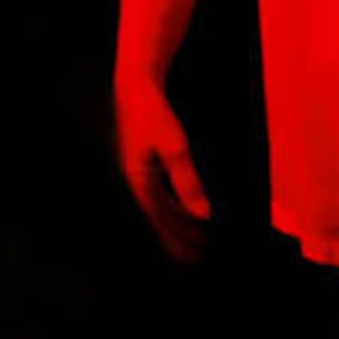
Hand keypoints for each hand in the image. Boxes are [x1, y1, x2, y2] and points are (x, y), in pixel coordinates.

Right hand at [114, 71, 212, 262]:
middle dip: (176, 234)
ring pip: (158, 202)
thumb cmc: (153, 112)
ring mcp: (139, 165)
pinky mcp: (144, 155)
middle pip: (158, 213)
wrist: (136, 82)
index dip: (177, 236)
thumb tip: (203, 214)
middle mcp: (137, 174)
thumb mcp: (175, 148)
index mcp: (139, 177)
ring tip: (193, 234)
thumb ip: (188, 182)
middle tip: (194, 256)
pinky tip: (182, 204)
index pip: (161, 216)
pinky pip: (159, 189)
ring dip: (175, 220)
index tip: (194, 255)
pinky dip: (172, 203)